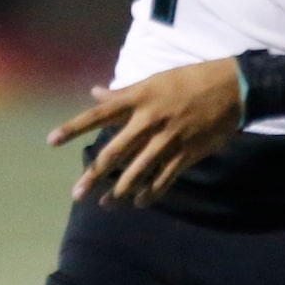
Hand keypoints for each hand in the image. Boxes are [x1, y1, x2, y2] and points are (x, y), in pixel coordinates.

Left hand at [49, 60, 241, 206]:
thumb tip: (94, 92)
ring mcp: (167, 139)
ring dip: (120, 192)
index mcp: (138, 99)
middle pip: (113, 153)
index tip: (51, 141)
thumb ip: (123, 93)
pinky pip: (163, 180)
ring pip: (137, 172)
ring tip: (107, 205)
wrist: (233, 88)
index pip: (97, 114)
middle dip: (93, 176)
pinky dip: (150, 194)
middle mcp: (148, 120)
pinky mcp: (186, 153)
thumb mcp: (154, 80)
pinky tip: (139, 203)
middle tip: (77, 194)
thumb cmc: (190, 80)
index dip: (73, 128)